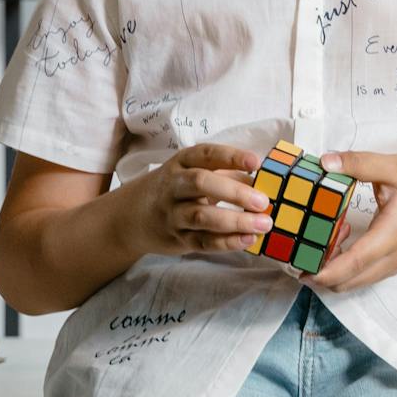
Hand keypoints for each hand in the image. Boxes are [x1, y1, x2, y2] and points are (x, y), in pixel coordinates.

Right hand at [121, 143, 273, 258]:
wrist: (133, 217)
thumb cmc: (176, 189)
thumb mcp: (194, 173)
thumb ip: (227, 174)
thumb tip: (263, 181)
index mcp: (181, 163)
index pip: (206, 154)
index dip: (231, 156)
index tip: (256, 162)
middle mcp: (173, 186)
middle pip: (201, 183)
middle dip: (234, 192)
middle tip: (262, 201)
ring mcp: (173, 214)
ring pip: (202, 217)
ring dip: (235, 221)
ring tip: (263, 224)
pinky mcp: (177, 238)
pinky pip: (202, 242)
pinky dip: (226, 242)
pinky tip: (247, 240)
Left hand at [309, 151, 396, 292]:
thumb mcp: (395, 166)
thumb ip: (360, 163)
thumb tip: (326, 163)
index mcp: (392, 233)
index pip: (358, 261)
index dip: (328, 269)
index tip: (303, 270)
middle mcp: (391, 258)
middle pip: (349, 281)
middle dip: (318, 274)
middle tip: (295, 253)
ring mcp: (389, 267)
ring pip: (351, 284)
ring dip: (328, 271)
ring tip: (316, 242)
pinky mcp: (386, 268)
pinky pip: (358, 278)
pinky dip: (340, 268)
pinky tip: (336, 240)